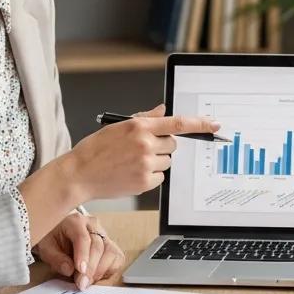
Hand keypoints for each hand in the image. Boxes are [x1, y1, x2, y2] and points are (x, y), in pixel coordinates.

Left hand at [34, 213, 125, 289]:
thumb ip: (56, 258)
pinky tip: (95, 276)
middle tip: (82, 284)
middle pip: (98, 246)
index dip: (83, 255)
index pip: (83, 238)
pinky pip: (117, 259)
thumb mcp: (46, 248)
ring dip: (100, 271)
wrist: (59, 235)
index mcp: (76, 222)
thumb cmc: (53, 240)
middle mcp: (93, 226)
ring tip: (87, 281)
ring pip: (111, 252)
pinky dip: (108, 270)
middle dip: (91, 268)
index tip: (80, 271)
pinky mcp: (111, 246)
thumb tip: (69, 269)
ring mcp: (105, 235)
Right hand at [56, 103, 221, 202]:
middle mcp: (145, 144)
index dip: (200, 124)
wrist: (78, 174)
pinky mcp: (145, 182)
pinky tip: (132, 173)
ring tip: (133, 162)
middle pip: (173, 144)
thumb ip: (145, 119)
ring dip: (157, 161)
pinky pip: (160, 176)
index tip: (214, 124)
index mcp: (139, 126)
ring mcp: (146, 164)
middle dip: (164, 146)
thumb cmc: (96, 149)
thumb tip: (163, 110)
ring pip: (168, 161)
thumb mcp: (118, 126)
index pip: (178, 123)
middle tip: (144, 149)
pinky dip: (151, 175)